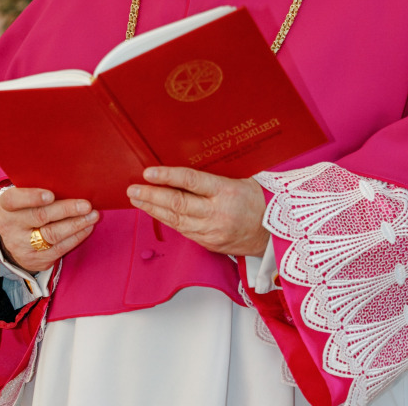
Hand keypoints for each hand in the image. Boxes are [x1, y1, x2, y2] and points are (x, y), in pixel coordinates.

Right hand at [0, 187, 98, 273]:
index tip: (51, 195)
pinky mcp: (36, 260)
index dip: (32, 197)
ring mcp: (22, 246)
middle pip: (40, 217)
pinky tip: (87, 227)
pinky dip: (76, 237)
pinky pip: (58, 249)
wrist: (13, 241)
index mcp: (6, 206)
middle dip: (66, 210)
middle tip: (86, 205)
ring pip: (52, 235)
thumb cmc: (25, 209)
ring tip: (92, 216)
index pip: (15, 200)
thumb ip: (38, 189)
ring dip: (76, 225)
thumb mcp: (22, 197)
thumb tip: (68, 181)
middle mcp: (11, 227)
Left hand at [127, 166, 268, 256]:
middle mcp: (217, 213)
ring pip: (176, 220)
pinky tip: (155, 213)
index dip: (168, 176)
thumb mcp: (244, 178)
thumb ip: (216, 174)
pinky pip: (183, 231)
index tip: (149, 172)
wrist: (275, 233)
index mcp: (227, 192)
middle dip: (151, 196)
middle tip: (133, 189)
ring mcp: (212, 231)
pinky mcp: (209, 244)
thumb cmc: (260, 200)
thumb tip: (189, 163)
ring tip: (137, 200)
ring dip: (153, 210)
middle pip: (178, 204)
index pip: (191, 182)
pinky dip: (167, 220)